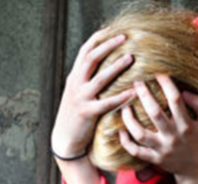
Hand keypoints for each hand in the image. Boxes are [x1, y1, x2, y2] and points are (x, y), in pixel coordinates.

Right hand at [51, 30, 135, 158]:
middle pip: (91, 58)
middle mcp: (76, 84)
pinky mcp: (87, 113)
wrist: (65, 139)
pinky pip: (107, 103)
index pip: (85, 51)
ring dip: (116, 66)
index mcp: (74, 77)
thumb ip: (87, 78)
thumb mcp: (77, 92)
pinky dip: (121, 96)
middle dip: (108, 45)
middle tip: (124, 37)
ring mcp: (80, 98)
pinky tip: (133, 92)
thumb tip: (104, 64)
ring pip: (100, 78)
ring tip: (131, 57)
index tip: (113, 30)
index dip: (98, 39)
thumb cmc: (76, 115)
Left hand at [119, 74, 197, 183]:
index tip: (158, 74)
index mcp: (187, 125)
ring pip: (140, 134)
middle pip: (155, 113)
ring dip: (129, 119)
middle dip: (144, 95)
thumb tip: (183, 92)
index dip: (166, 84)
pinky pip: (136, 151)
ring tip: (124, 106)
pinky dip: (126, 142)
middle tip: (136, 82)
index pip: (175, 100)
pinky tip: (120, 131)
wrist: (197, 170)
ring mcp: (162, 149)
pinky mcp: (154, 159)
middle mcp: (173, 137)